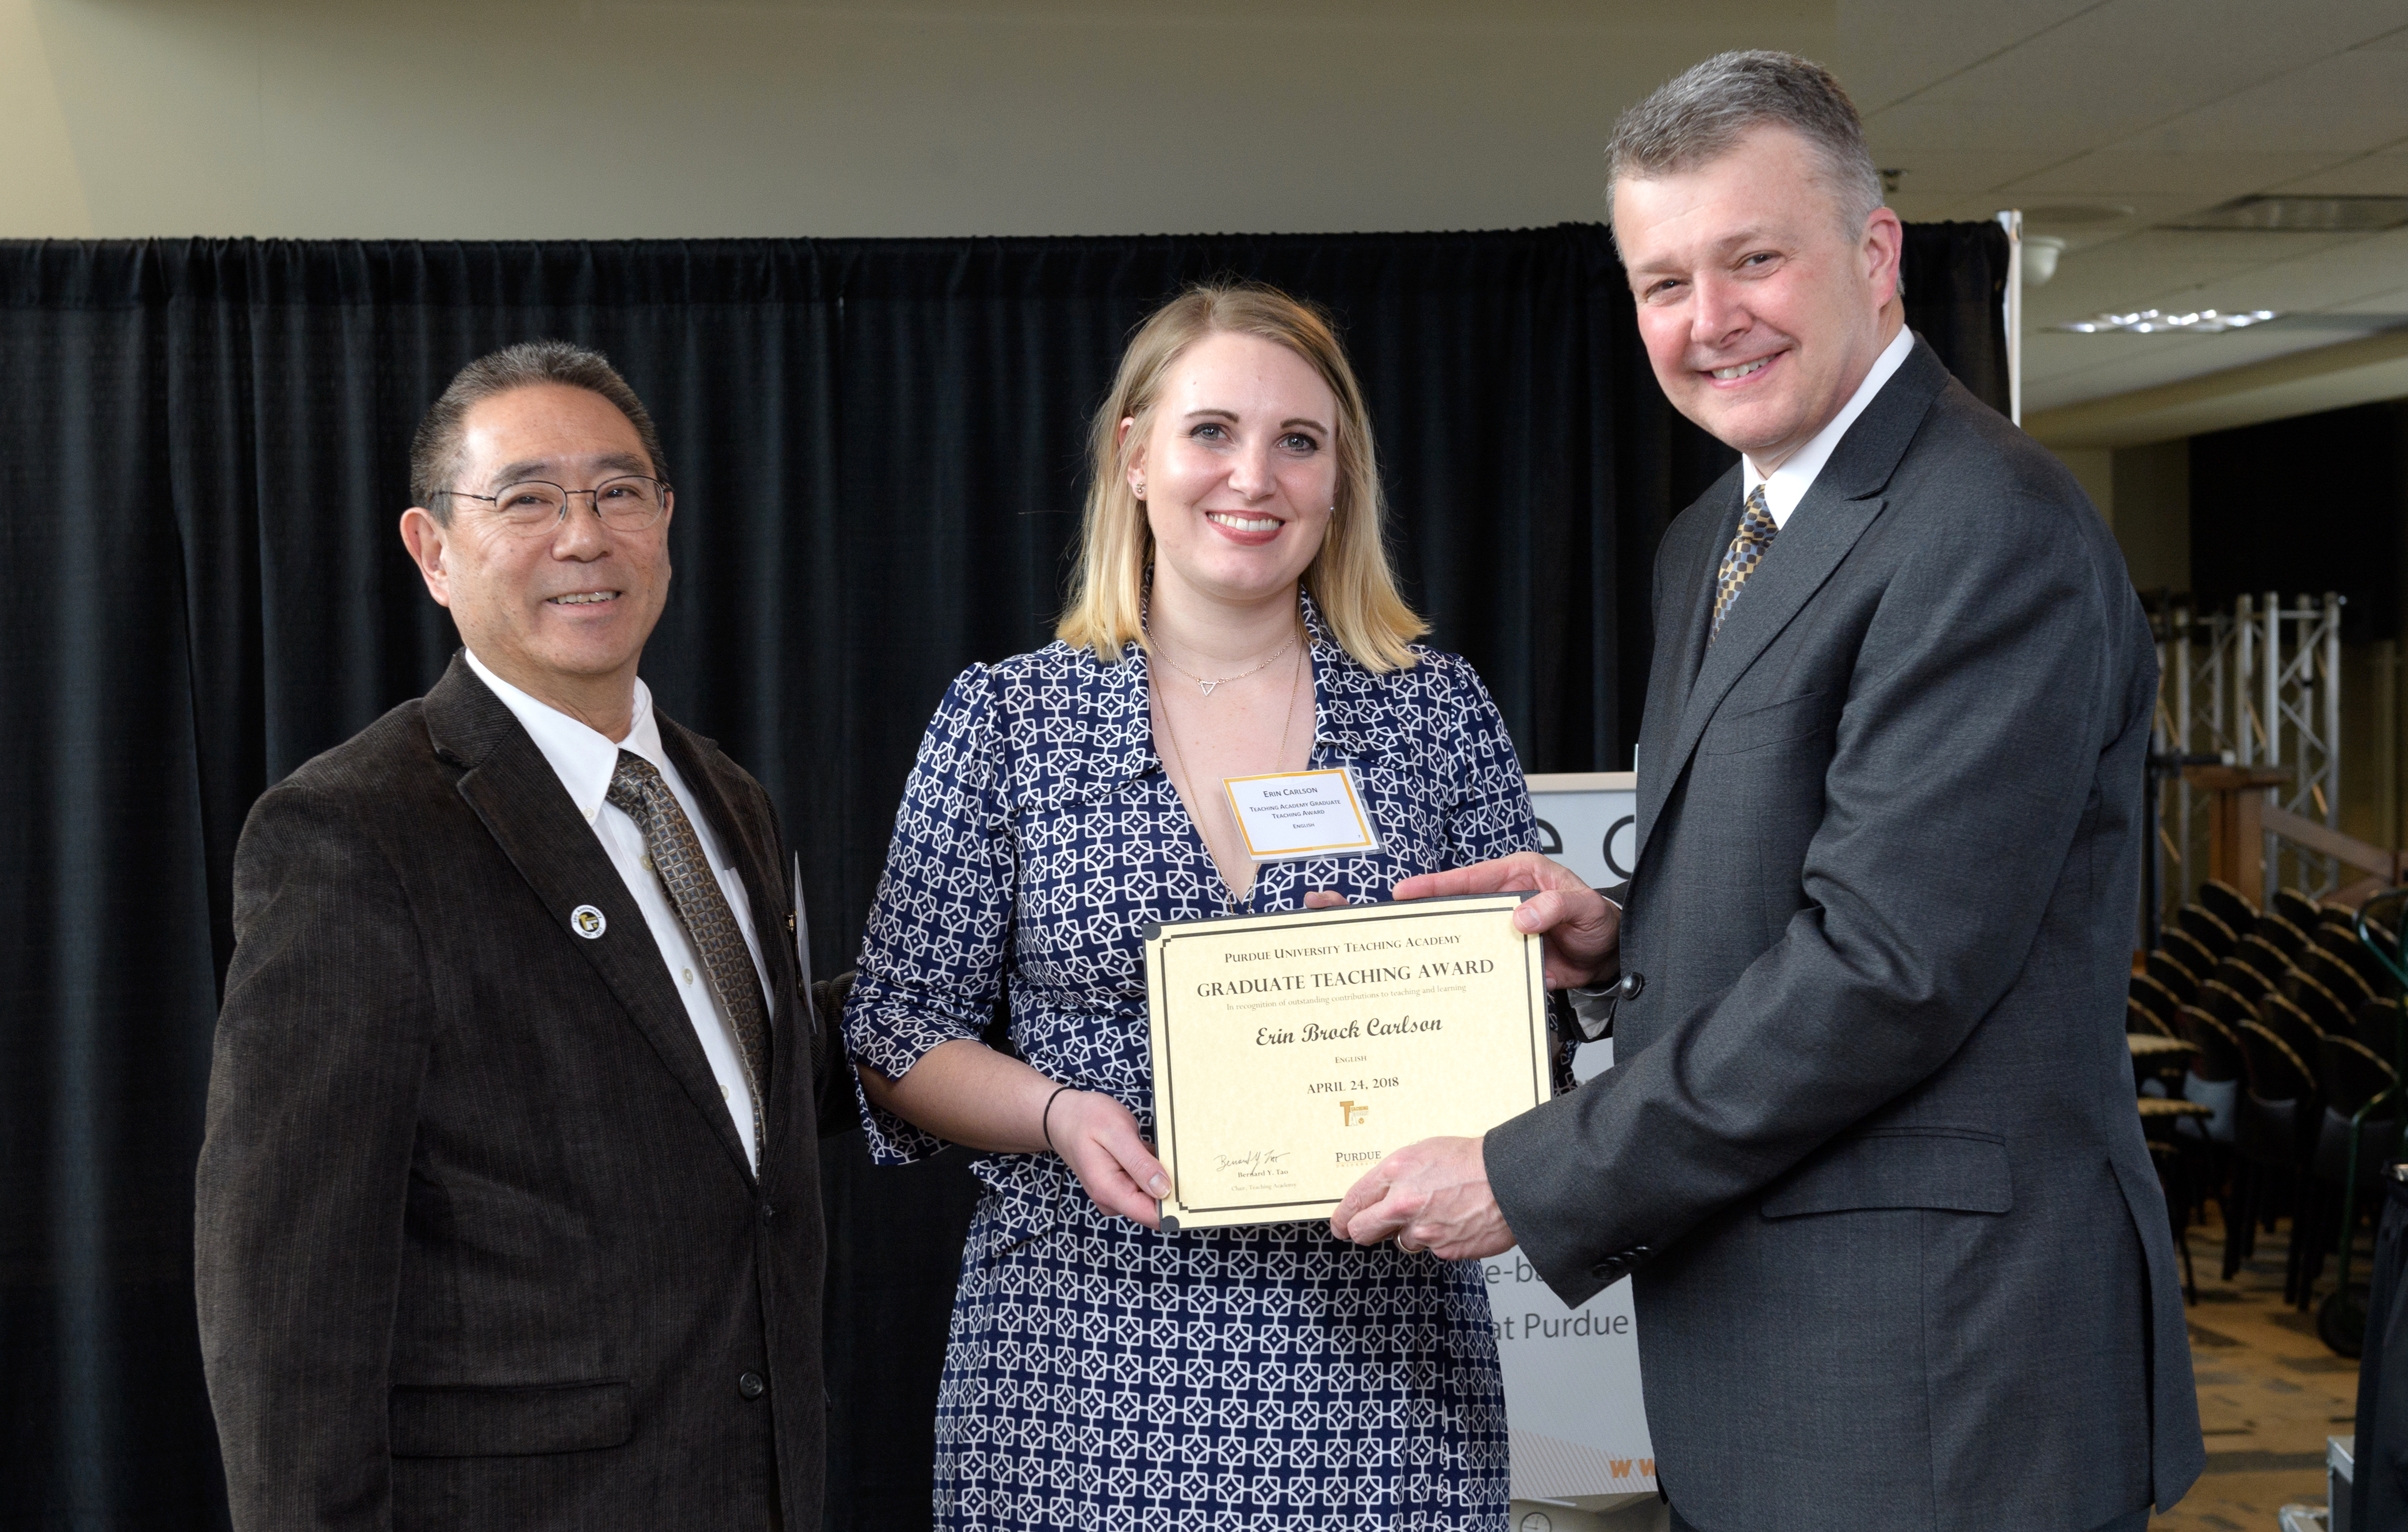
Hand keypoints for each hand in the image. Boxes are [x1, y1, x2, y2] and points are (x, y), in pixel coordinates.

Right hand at [1049, 1090, 1168, 1229]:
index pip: (1151, 1216)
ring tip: (1154, 1148)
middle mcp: (1112, 1199)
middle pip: (1154, 1207)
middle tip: (1172, 1156)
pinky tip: (1147, 1151)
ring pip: (1152, 1195)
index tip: (1192, 1187)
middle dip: (1170, 1186)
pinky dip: (1152, 1170)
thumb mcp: (1116, 1132)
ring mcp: (1115, 1194)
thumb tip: (1164, 1190)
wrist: (1062, 1116)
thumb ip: (1139, 1163)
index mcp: (1110, 1190)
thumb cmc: (1086, 1119)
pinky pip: (1145, 1185)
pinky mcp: (1120, 1187)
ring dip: (1161, 1175)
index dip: (1175, 1206)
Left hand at [1331, 1136, 1515, 1260]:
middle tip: (1365, 1231)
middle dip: (1361, 1232)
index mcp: (1396, 1172)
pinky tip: (1456, 1222)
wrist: (1511, 1181)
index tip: (1340, 1223)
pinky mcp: (1444, 1250)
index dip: (1343, 1216)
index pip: (1354, 1200)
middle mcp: (1403, 1203)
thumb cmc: (1474, 1161)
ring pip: (1402, 1241)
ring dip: (1412, 1232)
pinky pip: (1433, 1249)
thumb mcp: (1425, 1152)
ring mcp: (1423, 1231)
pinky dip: (1440, 1240)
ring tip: (1438, 1213)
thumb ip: (1398, 1174)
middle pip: (1362, 1231)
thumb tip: (1381, 1192)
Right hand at [1391, 852, 1618, 989]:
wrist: (1611, 956)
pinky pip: (1485, 966)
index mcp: (1518, 876)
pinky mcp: (1509, 959)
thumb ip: (1554, 905)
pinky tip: (1453, 984)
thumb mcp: (1582, 905)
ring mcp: (1505, 932)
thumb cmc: (1598, 919)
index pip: (1471, 878)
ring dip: (1450, 949)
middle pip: (1461, 909)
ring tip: (1418, 957)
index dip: (1436, 884)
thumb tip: (1522, 917)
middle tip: (1400, 925)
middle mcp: (1506, 902)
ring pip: (1469, 939)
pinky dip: (1471, 974)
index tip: (1406, 890)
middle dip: (1432, 917)